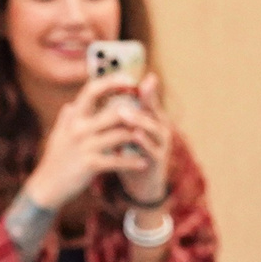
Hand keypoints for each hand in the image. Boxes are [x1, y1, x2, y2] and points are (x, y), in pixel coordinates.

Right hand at [26, 73, 155, 210]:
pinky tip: (143, 163)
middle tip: (150, 114)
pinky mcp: (90, 164)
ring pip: (120, 134)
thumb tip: (70, 104)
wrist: (47, 186)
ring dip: (138, 136)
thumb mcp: (58, 135)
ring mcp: (85, 146)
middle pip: (114, 112)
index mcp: (73, 118)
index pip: (92, 90)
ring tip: (150, 138)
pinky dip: (132, 162)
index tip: (129, 79)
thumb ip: (66, 119)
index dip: (111, 82)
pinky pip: (117, 160)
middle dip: (135, 113)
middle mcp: (78, 128)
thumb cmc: (55, 159)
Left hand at [113, 73, 174, 206]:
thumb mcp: (124, 132)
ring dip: (140, 119)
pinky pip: (152, 149)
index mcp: (151, 121)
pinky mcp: (158, 162)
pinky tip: (135, 135)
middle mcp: (160, 130)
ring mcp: (161, 146)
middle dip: (143, 99)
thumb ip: (119, 115)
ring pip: (153, 129)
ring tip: (125, 112)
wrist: (140, 186)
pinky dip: (144, 142)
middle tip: (130, 88)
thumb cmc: (131, 156)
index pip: (149, 100)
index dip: (146, 88)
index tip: (140, 74)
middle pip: (154, 111)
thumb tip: (99, 93)